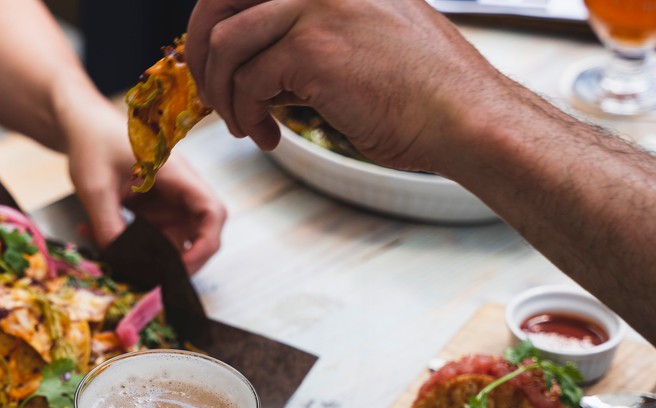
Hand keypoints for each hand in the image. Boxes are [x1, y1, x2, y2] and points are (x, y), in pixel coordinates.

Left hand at [64, 103, 225, 274]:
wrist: (81, 124)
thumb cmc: (92, 142)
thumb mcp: (94, 188)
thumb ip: (108, 226)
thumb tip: (121, 261)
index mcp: (175, 173)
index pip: (211, 212)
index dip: (205, 245)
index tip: (181, 268)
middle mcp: (180, 187)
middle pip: (201, 230)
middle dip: (179, 258)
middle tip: (150, 276)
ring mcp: (169, 197)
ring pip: (175, 237)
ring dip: (150, 253)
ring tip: (113, 251)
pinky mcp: (155, 205)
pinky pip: (154, 234)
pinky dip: (134, 243)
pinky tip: (101, 236)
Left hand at [185, 0, 505, 172]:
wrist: (463, 117)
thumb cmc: (415, 92)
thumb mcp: (354, 42)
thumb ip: (300, 39)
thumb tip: (242, 63)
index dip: (214, 24)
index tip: (217, 67)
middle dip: (200, 53)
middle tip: (212, 95)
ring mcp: (315, 5)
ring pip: (224, 44)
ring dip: (223, 95)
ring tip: (244, 126)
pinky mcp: (313, 49)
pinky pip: (247, 83)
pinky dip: (246, 117)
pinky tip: (269, 138)